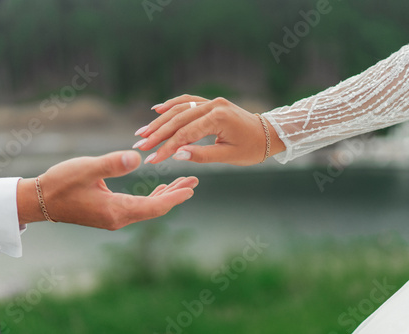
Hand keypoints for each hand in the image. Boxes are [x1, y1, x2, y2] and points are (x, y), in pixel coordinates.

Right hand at [17, 151, 197, 229]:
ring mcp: (113, 218)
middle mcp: (118, 218)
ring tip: (183, 183)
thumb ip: (113, 164)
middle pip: (155, 209)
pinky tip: (159, 189)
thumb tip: (138, 159)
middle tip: (194, 181)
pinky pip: (137, 207)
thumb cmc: (60, 183)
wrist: (39, 200)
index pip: (154, 207)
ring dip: (165, 195)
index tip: (191, 187)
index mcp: (116, 210)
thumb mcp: (87, 168)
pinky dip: (151, 198)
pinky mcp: (109, 213)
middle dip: (175, 195)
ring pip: (147, 208)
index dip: (174, 197)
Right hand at [133, 95, 285, 165]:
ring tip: (143, 132)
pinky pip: (188, 101)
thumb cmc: (252, 148)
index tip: (152, 159)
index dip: (167, 148)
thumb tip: (177, 155)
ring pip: (180, 109)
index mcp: (218, 118)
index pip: (185, 134)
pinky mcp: (211, 102)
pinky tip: (157, 109)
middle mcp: (213, 105)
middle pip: (178, 119)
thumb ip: (202, 155)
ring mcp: (212, 101)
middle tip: (140, 145)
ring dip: (160, 121)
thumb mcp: (228, 156)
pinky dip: (172, 105)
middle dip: (157, 134)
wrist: (268, 134)